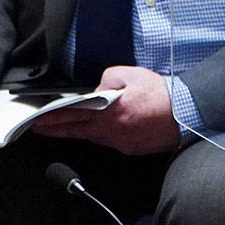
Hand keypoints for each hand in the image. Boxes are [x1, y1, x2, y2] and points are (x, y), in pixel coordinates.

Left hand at [32, 66, 179, 154]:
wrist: (186, 113)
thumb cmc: (161, 94)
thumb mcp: (129, 74)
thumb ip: (107, 79)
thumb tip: (97, 90)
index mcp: (109, 111)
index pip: (73, 115)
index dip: (54, 119)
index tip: (40, 120)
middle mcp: (112, 130)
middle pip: (77, 131)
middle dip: (56, 130)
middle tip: (39, 129)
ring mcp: (121, 142)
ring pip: (93, 137)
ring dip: (78, 131)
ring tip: (62, 127)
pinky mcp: (130, 149)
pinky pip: (110, 141)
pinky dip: (101, 134)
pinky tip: (98, 128)